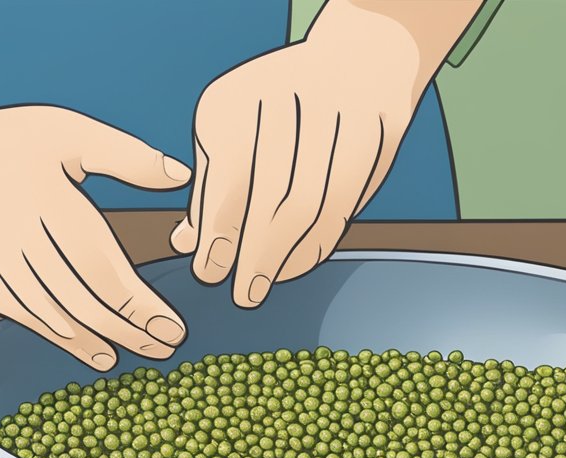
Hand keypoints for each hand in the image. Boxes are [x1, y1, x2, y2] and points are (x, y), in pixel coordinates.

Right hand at [0, 66, 191, 370]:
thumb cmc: (0, 142)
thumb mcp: (63, 132)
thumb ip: (125, 154)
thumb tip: (180, 175)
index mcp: (47, 200)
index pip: (101, 266)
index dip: (139, 303)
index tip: (172, 325)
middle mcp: (18, 237)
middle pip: (82, 298)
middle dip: (130, 328)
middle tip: (167, 346)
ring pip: (55, 315)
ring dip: (100, 340)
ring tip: (137, 354)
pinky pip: (25, 318)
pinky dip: (62, 340)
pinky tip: (92, 352)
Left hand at [171, 0, 481, 307]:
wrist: (357, 56)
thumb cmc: (277, 109)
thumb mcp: (228, 132)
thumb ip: (210, 190)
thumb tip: (186, 244)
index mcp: (239, 99)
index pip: (228, 180)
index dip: (218, 235)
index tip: (210, 273)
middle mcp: (290, 98)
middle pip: (276, 198)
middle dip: (258, 255)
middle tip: (246, 293)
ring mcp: (342, 112)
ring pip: (318, 204)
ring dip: (292, 255)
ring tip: (273, 280)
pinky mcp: (379, 129)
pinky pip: (351, 201)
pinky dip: (324, 238)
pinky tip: (303, 257)